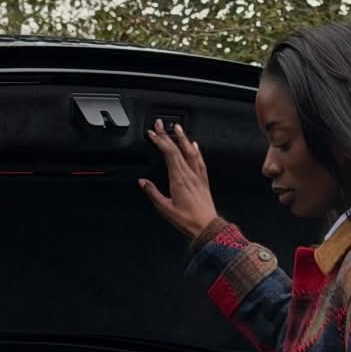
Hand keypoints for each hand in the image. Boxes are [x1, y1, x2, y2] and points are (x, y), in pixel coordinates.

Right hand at [140, 120, 218, 238]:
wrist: (208, 227)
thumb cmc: (188, 220)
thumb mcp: (165, 209)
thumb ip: (153, 193)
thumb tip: (143, 182)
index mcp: (179, 179)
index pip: (169, 153)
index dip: (160, 141)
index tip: (152, 133)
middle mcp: (189, 175)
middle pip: (177, 149)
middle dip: (167, 135)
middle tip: (159, 124)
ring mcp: (198, 177)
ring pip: (190, 152)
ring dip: (183, 139)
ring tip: (177, 128)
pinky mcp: (204, 182)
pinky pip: (200, 162)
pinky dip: (196, 151)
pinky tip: (195, 146)